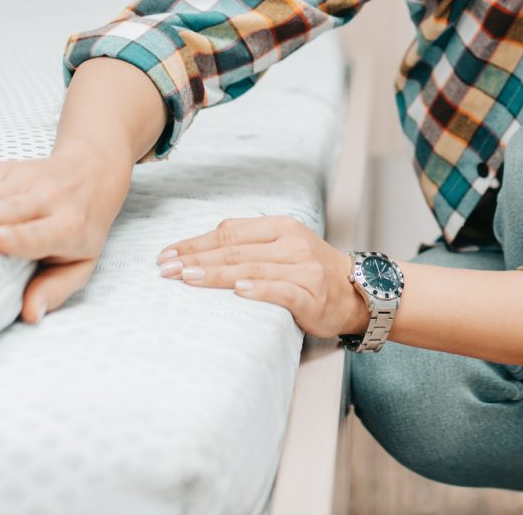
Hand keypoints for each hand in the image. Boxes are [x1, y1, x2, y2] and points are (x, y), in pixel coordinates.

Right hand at [0, 145, 131, 324]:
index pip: (41, 234)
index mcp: (69, 228)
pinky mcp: (11, 168)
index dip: (18, 236)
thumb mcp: (81, 263)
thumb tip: (31, 314)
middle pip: (14, 209)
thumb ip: (55, 289)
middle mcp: (51, 200)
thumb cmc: (82, 228)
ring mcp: (30, 180)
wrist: (92, 174)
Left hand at [157, 215, 369, 339]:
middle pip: (235, 250)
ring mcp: (303, 269)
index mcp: (280, 227)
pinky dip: (259, 290)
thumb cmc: (309, 269)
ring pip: (252, 268)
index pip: (229, 232)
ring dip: (217, 274)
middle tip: (166, 269)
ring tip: (189, 278)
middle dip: (196, 259)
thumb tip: (201, 244)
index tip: (166, 254)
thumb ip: (247, 241)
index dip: (195, 243)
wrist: (356, 291)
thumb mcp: (281, 245)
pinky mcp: (311, 295)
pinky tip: (238, 291)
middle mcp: (292, 243)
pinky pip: (281, 290)